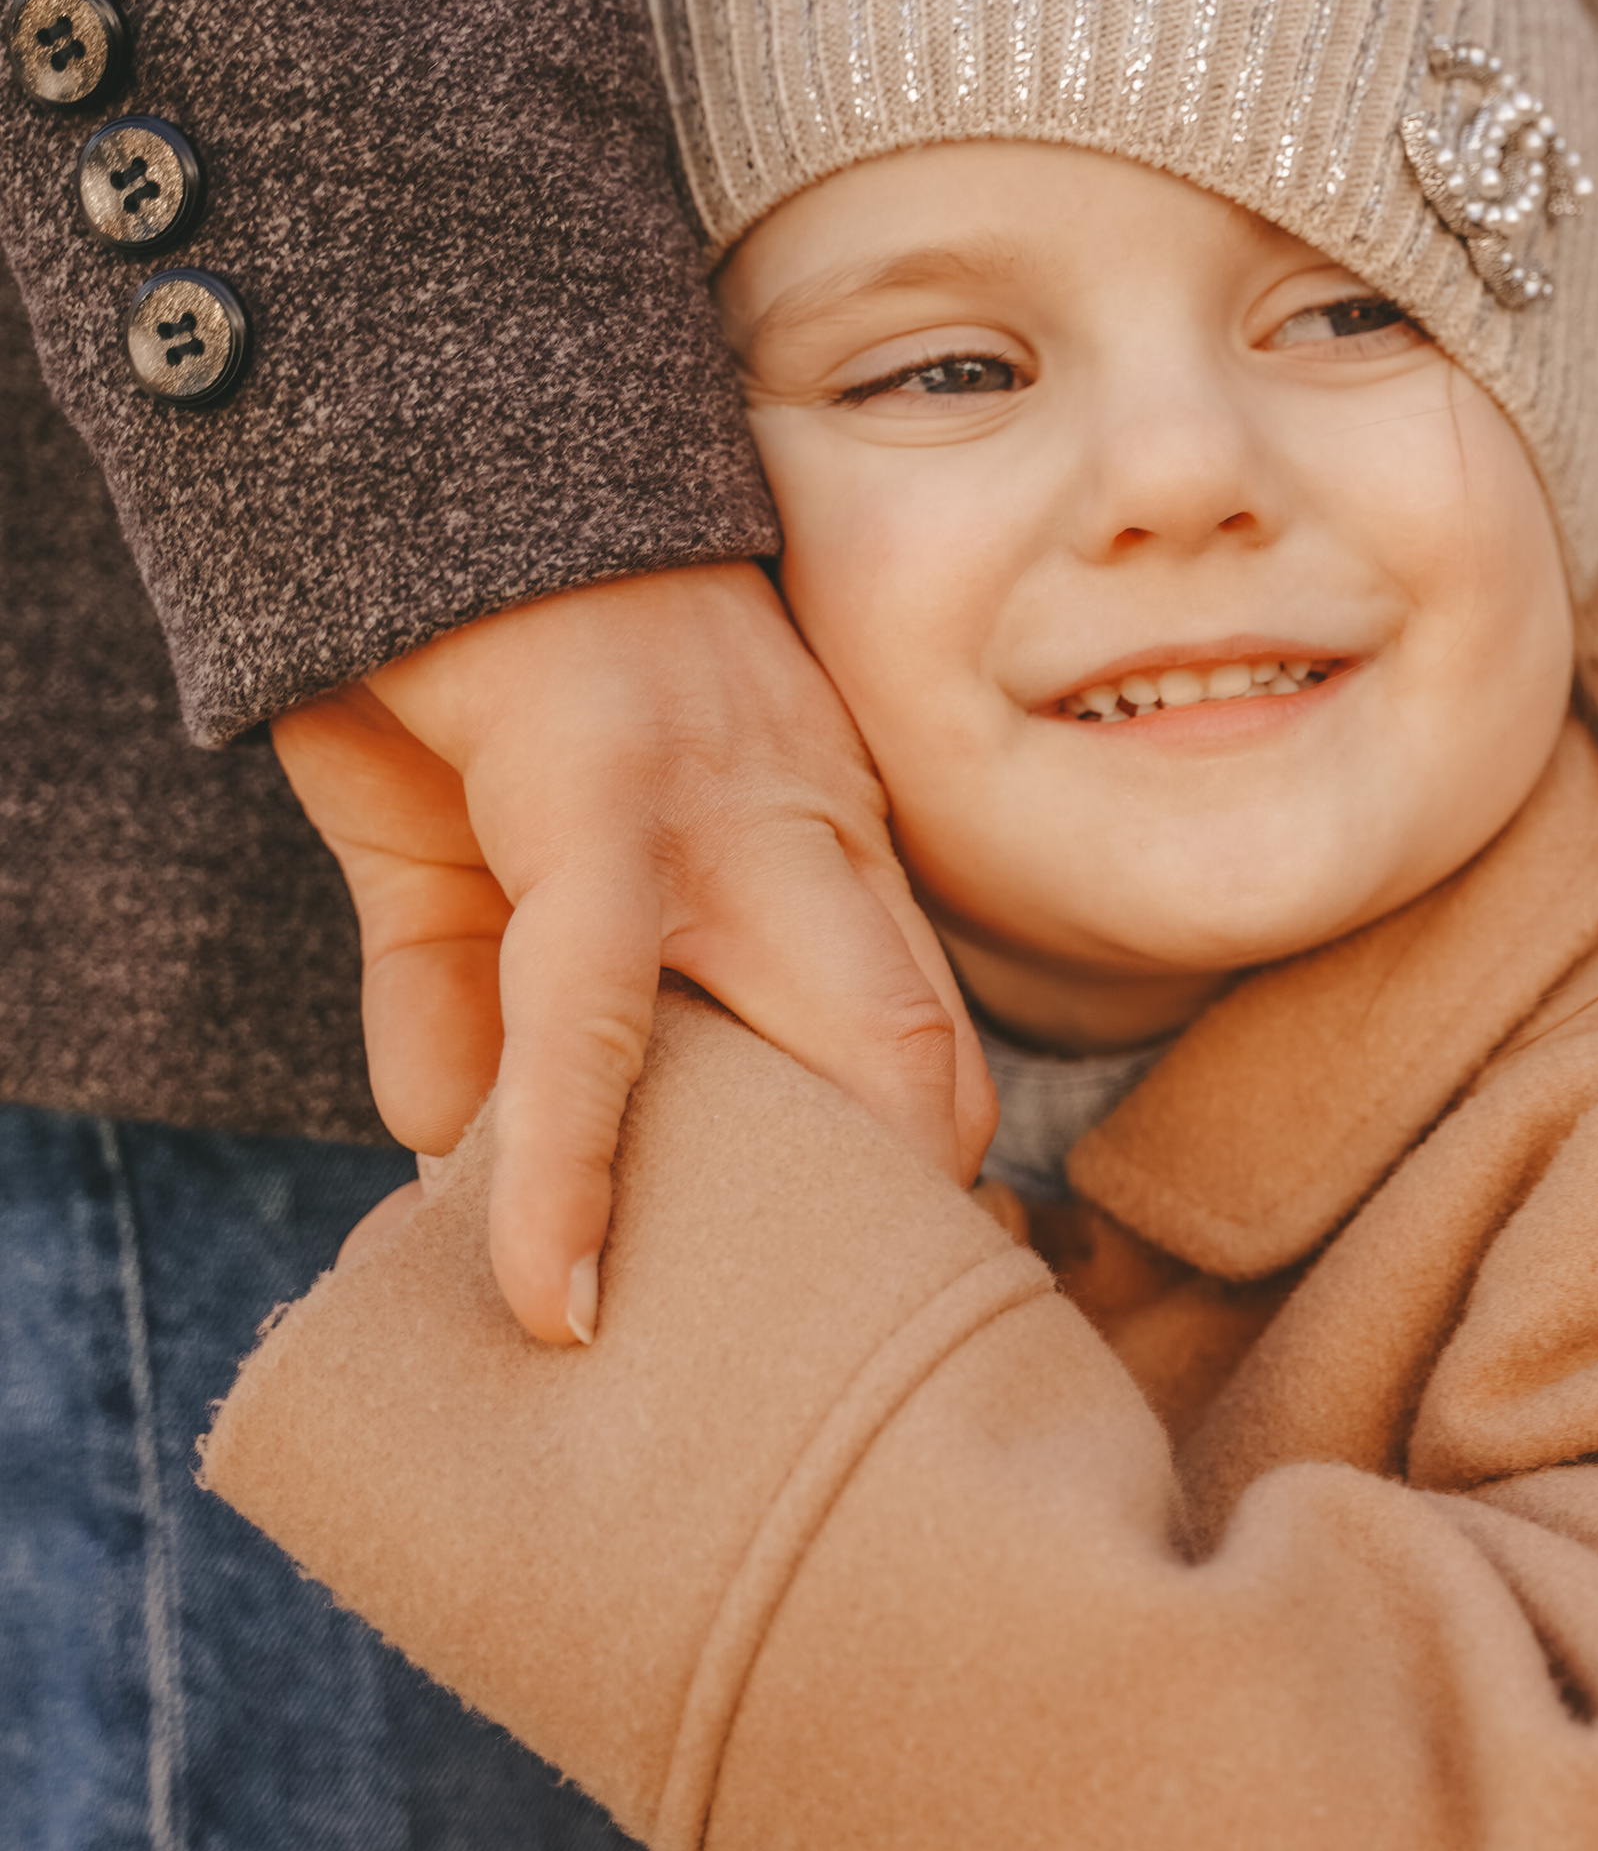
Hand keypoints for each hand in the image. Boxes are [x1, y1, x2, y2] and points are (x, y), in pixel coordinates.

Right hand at [274, 565, 992, 1343]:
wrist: (412, 457)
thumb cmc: (456, 659)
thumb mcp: (469, 857)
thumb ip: (461, 1005)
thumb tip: (445, 1155)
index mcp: (806, 847)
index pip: (918, 1041)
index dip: (926, 1190)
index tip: (916, 1315)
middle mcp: (807, 840)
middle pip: (932, 1071)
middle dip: (931, 1238)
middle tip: (878, 1383)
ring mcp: (728, 821)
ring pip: (846, 1058)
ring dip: (805, 1236)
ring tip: (733, 1393)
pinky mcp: (603, 804)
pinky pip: (599, 1020)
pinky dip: (567, 1173)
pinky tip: (549, 1292)